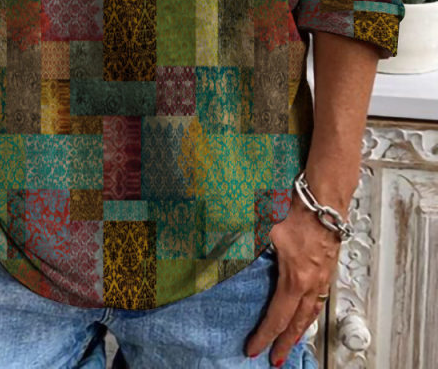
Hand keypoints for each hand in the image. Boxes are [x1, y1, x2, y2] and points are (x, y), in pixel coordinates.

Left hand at [244, 193, 341, 365]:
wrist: (325, 200)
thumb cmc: (298, 210)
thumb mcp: (266, 228)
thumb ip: (246, 242)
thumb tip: (224, 246)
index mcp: (295, 278)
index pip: (278, 316)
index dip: (265, 335)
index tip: (254, 349)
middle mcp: (311, 282)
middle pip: (298, 323)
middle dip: (285, 343)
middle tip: (276, 359)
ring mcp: (322, 277)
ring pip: (311, 313)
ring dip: (300, 330)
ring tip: (291, 341)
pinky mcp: (327, 268)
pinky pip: (319, 299)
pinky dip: (311, 312)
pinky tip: (306, 312)